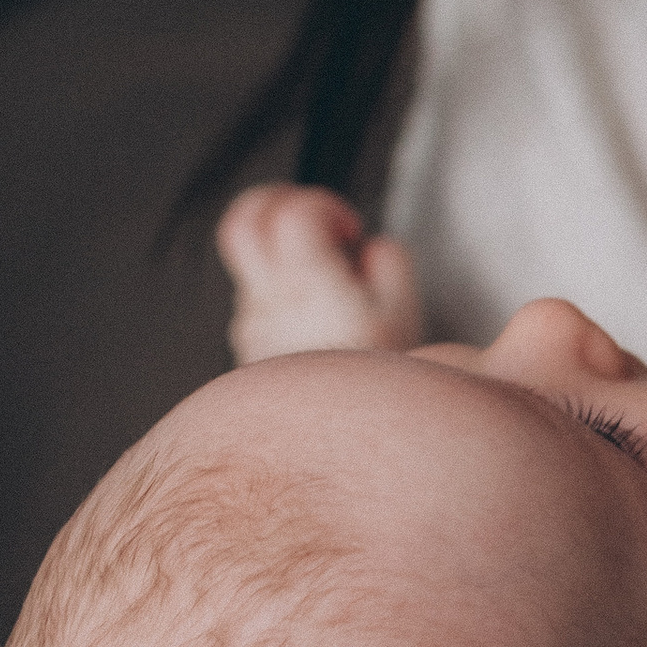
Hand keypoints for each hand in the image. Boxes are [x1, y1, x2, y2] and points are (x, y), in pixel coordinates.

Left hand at [218, 184, 423, 363]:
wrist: (339, 447)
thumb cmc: (375, 382)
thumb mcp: (404, 314)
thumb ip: (388, 261)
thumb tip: (366, 247)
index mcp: (309, 285)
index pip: (293, 212)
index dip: (324, 204)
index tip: (348, 228)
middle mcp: (269, 299)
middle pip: (241, 221)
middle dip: (275, 199)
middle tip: (308, 213)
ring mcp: (252, 322)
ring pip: (246, 258)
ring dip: (278, 245)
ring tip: (321, 270)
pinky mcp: (247, 343)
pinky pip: (254, 294)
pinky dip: (279, 283)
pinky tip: (313, 307)